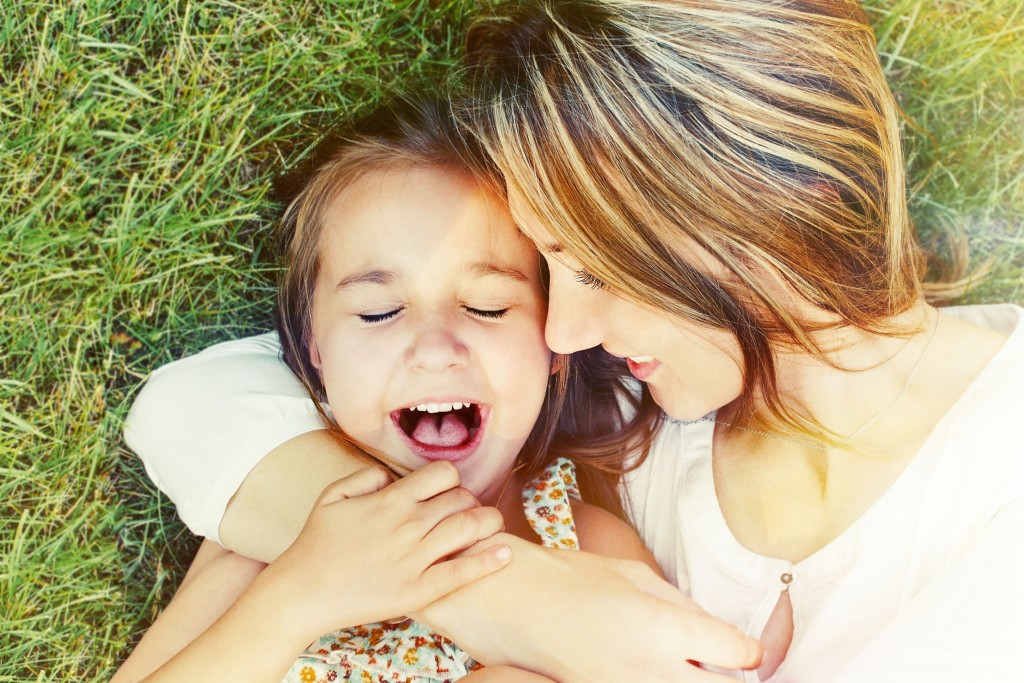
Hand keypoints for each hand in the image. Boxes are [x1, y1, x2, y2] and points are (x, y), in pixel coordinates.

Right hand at [262, 461, 512, 640]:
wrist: (301, 592)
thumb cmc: (315, 543)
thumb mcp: (333, 495)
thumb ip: (366, 476)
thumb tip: (392, 475)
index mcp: (391, 499)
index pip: (444, 474)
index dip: (451, 480)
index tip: (447, 491)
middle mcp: (408, 525)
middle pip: (463, 499)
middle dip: (471, 501)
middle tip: (467, 511)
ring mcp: (415, 558)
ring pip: (471, 528)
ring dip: (488, 523)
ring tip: (492, 525)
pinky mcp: (417, 590)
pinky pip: (463, 572)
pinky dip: (490, 560)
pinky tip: (506, 553)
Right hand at [415, 535, 760, 682]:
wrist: (516, 606)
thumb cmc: (574, 580)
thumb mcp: (636, 576)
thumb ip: (684, 606)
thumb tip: (718, 631)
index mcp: (668, 629)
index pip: (741, 654)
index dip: (748, 650)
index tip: (742, 647)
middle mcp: (656, 671)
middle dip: (735, 681)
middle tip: (728, 667)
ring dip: (699, 681)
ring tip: (689, 666)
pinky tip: (655, 671)